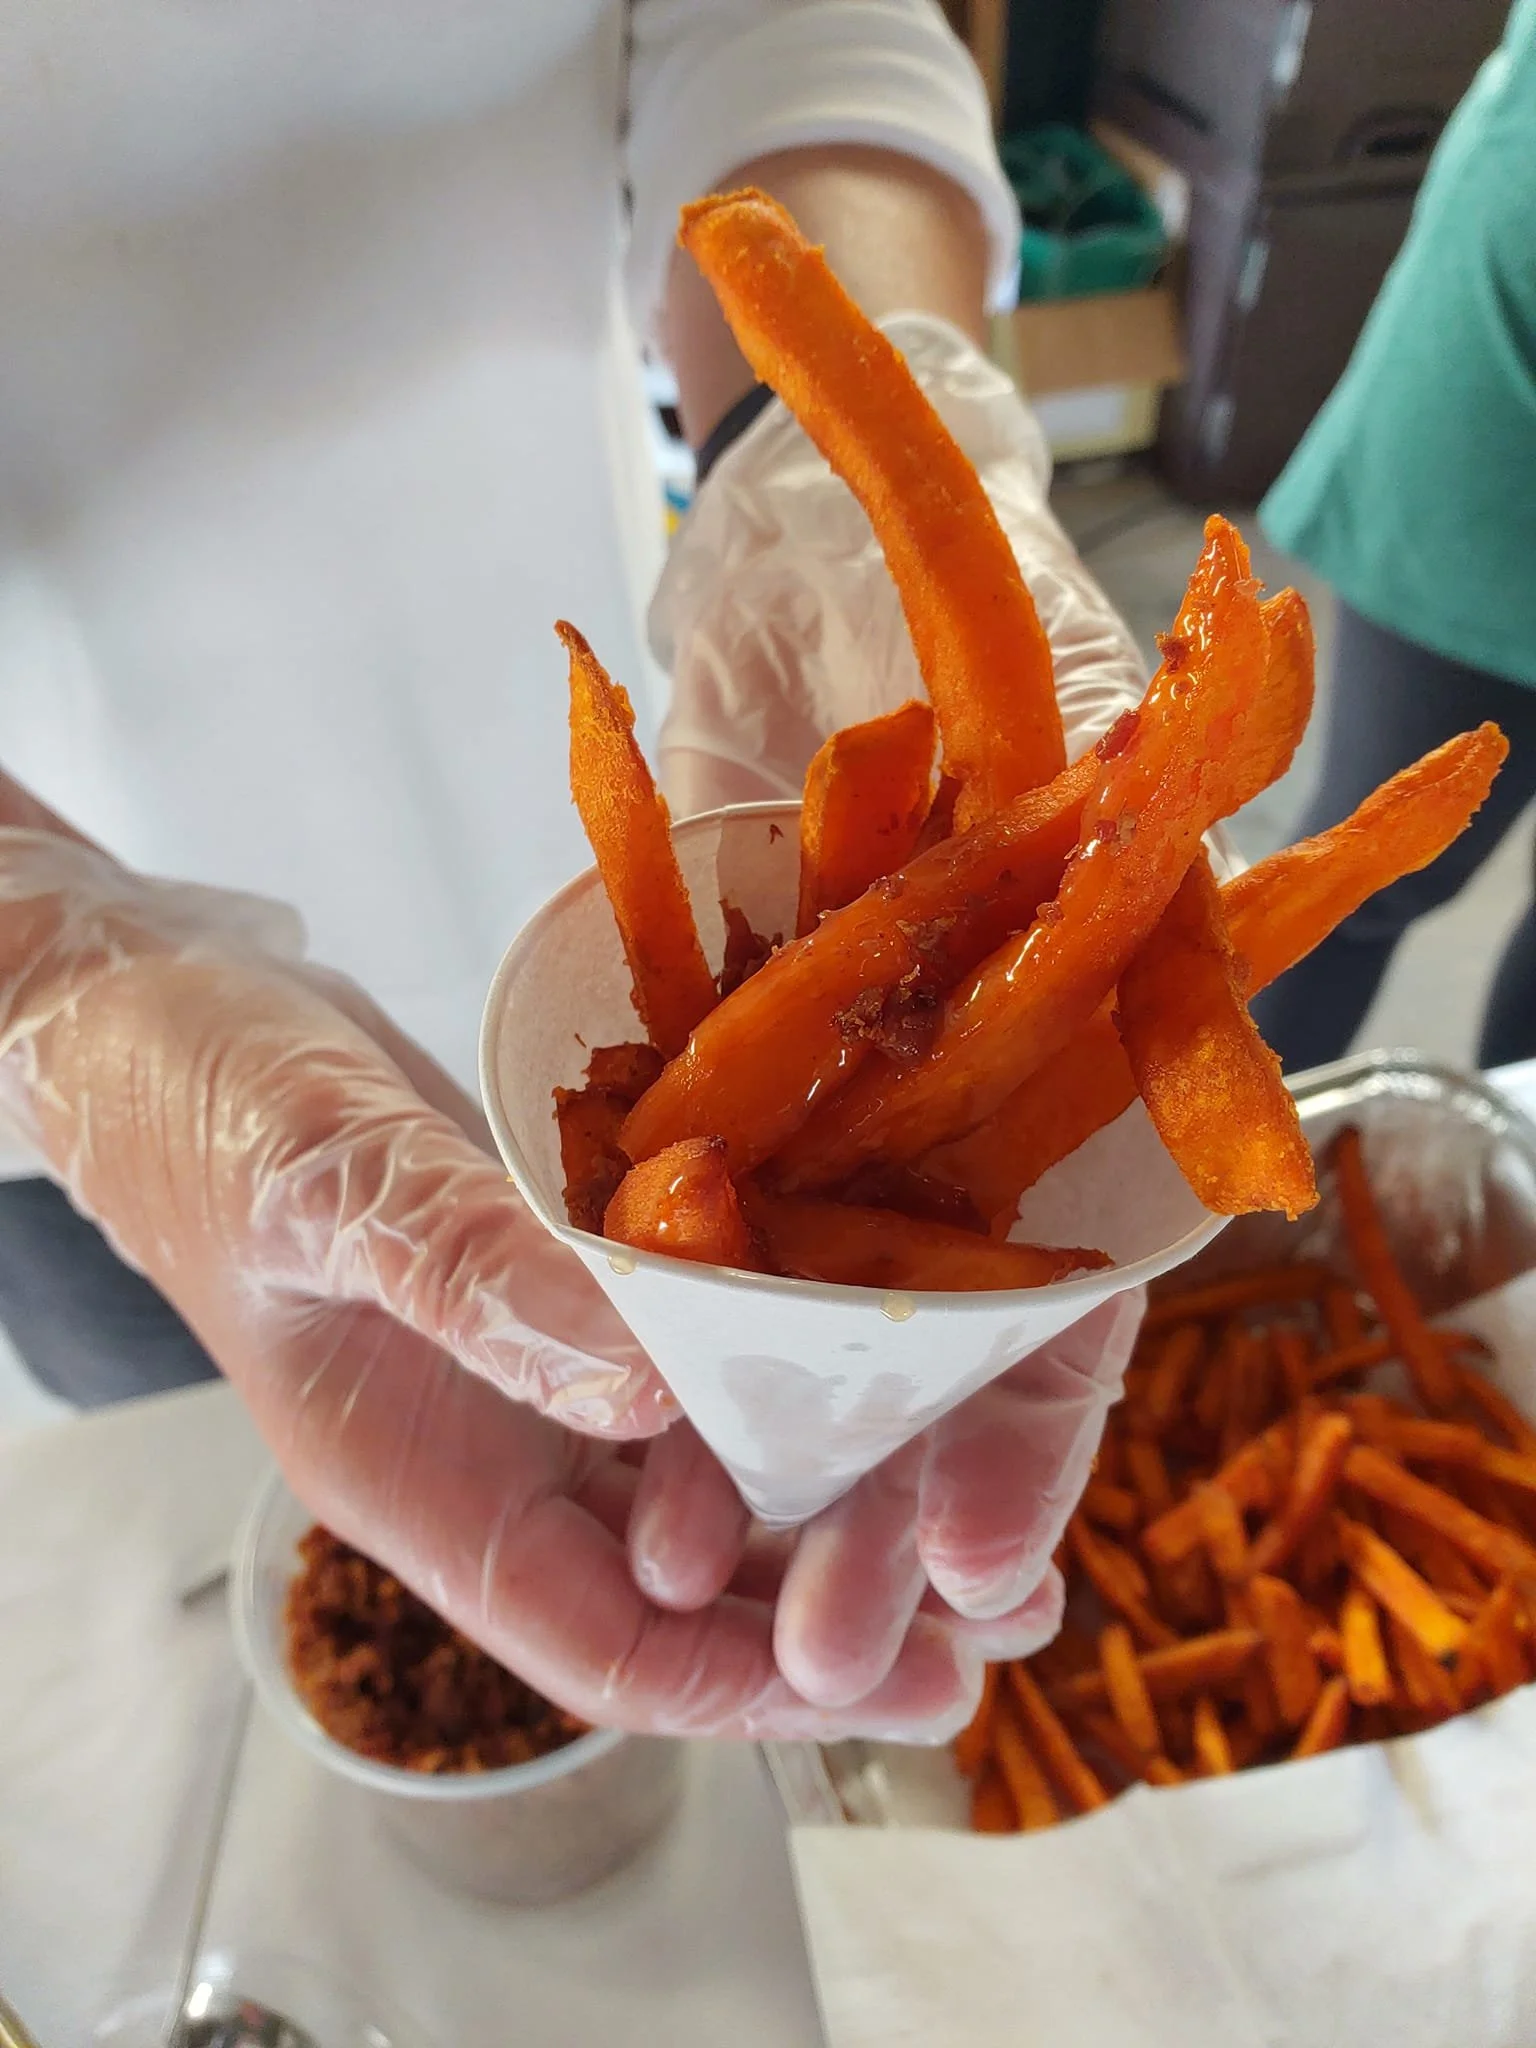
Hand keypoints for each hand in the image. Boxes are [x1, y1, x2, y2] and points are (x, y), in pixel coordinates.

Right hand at [0, 808, 1101, 1736]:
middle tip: (1001, 1610)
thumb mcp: (324, 1181)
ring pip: (712, 1472)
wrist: (164, 1006)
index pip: (600, 1642)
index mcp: (424, 1477)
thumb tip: (639, 1385)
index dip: (746, 1681)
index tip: (894, 1677)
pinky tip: (898, 1352)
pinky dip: (795, 1370)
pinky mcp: (572, 1277)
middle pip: (688, 1581)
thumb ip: (466, 1276)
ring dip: (841, 1496)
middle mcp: (501, 1442)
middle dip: (836, 1606)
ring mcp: (539, 1361)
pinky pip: (703, 1352)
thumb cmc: (200, 1100)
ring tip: (993, 1504)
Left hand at [642, 320, 1154, 1698]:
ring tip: (718, 1601)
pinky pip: (686, 1258)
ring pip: (810, 1356)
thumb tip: (1243, 1106)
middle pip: (937, 1377)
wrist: (789, 544)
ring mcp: (826, 1125)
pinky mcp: (704, 1098)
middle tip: (842, 1647)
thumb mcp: (1046, 708)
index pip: (1071, 1311)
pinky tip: (632, 1472)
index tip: (982, 1560)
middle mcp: (955, 1133)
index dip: (1037, 1441)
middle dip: (899, 1517)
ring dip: (779, 1484)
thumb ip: (1144, 873)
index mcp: (1071, 1087)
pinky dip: (662, 1364)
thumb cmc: (943, 593)